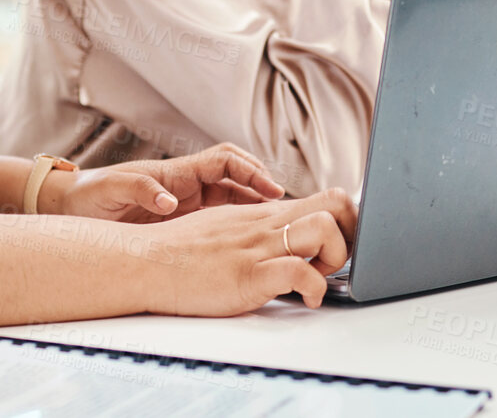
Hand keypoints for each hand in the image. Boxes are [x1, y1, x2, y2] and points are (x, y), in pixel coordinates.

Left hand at [50, 143, 285, 221]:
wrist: (71, 208)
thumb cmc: (90, 195)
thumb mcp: (113, 190)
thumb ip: (142, 192)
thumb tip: (169, 201)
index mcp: (176, 172)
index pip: (225, 160)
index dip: (251, 170)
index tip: (271, 188)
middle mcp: (186, 183)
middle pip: (237, 175)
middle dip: (263, 185)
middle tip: (287, 207)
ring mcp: (186, 202)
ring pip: (232, 197)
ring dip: (255, 206)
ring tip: (279, 224)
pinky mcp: (181, 221)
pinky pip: (218, 216)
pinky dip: (238, 222)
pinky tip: (250, 240)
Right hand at [146, 189, 357, 313]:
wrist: (144, 262)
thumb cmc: (179, 251)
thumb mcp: (224, 227)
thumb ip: (255, 227)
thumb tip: (280, 237)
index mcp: (263, 212)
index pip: (325, 197)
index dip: (347, 221)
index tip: (344, 244)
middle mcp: (266, 222)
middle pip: (336, 202)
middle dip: (353, 233)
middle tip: (340, 259)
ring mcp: (258, 247)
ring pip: (325, 228)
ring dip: (338, 257)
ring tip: (320, 277)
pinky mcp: (249, 275)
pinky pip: (301, 273)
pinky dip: (315, 290)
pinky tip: (306, 300)